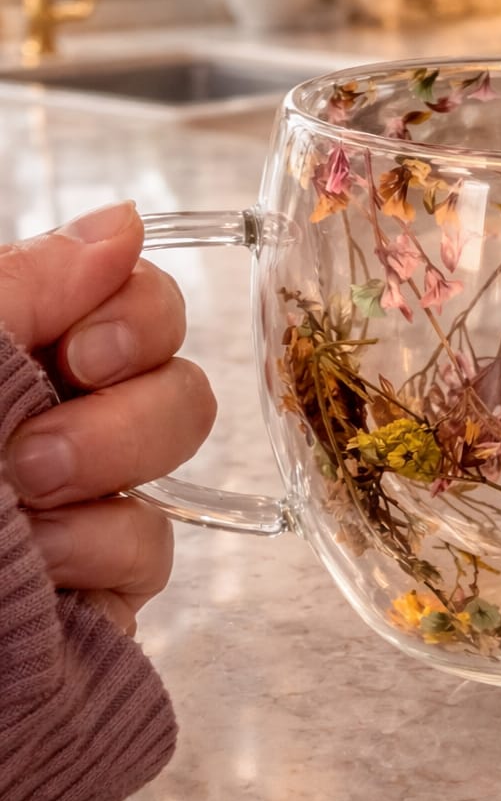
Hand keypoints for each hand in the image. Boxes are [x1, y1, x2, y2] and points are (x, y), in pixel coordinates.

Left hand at [0, 202, 215, 635]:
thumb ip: (29, 286)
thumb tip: (126, 220)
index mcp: (23, 350)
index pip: (141, 301)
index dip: (139, 317)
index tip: (82, 355)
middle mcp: (65, 416)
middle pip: (180, 382)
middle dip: (125, 418)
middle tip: (31, 456)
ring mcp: (88, 501)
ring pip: (176, 466)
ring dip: (102, 479)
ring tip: (20, 507)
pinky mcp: (100, 580)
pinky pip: (152, 548)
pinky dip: (95, 553)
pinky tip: (36, 570)